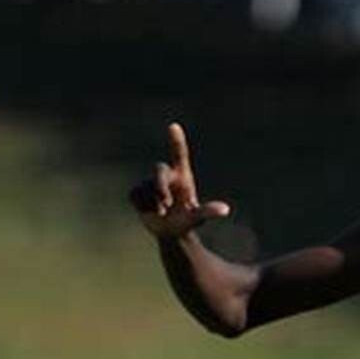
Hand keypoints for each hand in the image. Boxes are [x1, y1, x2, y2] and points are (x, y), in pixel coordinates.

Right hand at [129, 123, 229, 237]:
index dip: (176, 140)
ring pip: (146, 188)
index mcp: (182, 176)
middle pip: (159, 171)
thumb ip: (208, 212)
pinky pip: (135, 194)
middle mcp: (167, 175)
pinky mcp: (138, 191)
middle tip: (167, 205)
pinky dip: (142, 206)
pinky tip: (149, 212)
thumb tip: (225, 210)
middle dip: (161, 187)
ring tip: (163, 213)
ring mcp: (151, 182)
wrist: (171, 232)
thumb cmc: (187, 222)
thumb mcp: (197, 218)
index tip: (173, 126)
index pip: (179, 154)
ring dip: (154, 204)